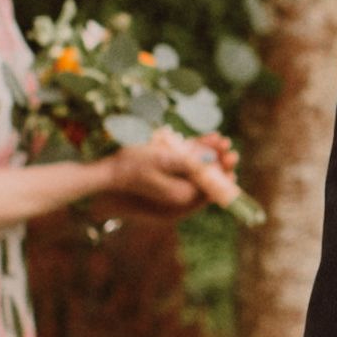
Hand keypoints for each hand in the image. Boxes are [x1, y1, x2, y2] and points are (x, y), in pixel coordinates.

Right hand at [103, 128, 246, 217]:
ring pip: (197, 172)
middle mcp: (179, 197)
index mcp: (181, 197)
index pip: (210, 188)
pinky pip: (184, 167)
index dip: (223, 174)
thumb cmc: (130, 165)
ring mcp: (172, 187)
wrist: (104, 174)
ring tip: (220, 139)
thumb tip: (210, 160)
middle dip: (218, 162)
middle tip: (229, 148)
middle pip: (206, 180)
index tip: (232, 159)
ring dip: (208, 155)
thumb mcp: (161, 160)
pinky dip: (194, 155)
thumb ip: (187, 161)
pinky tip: (205, 141)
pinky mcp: (165, 177)